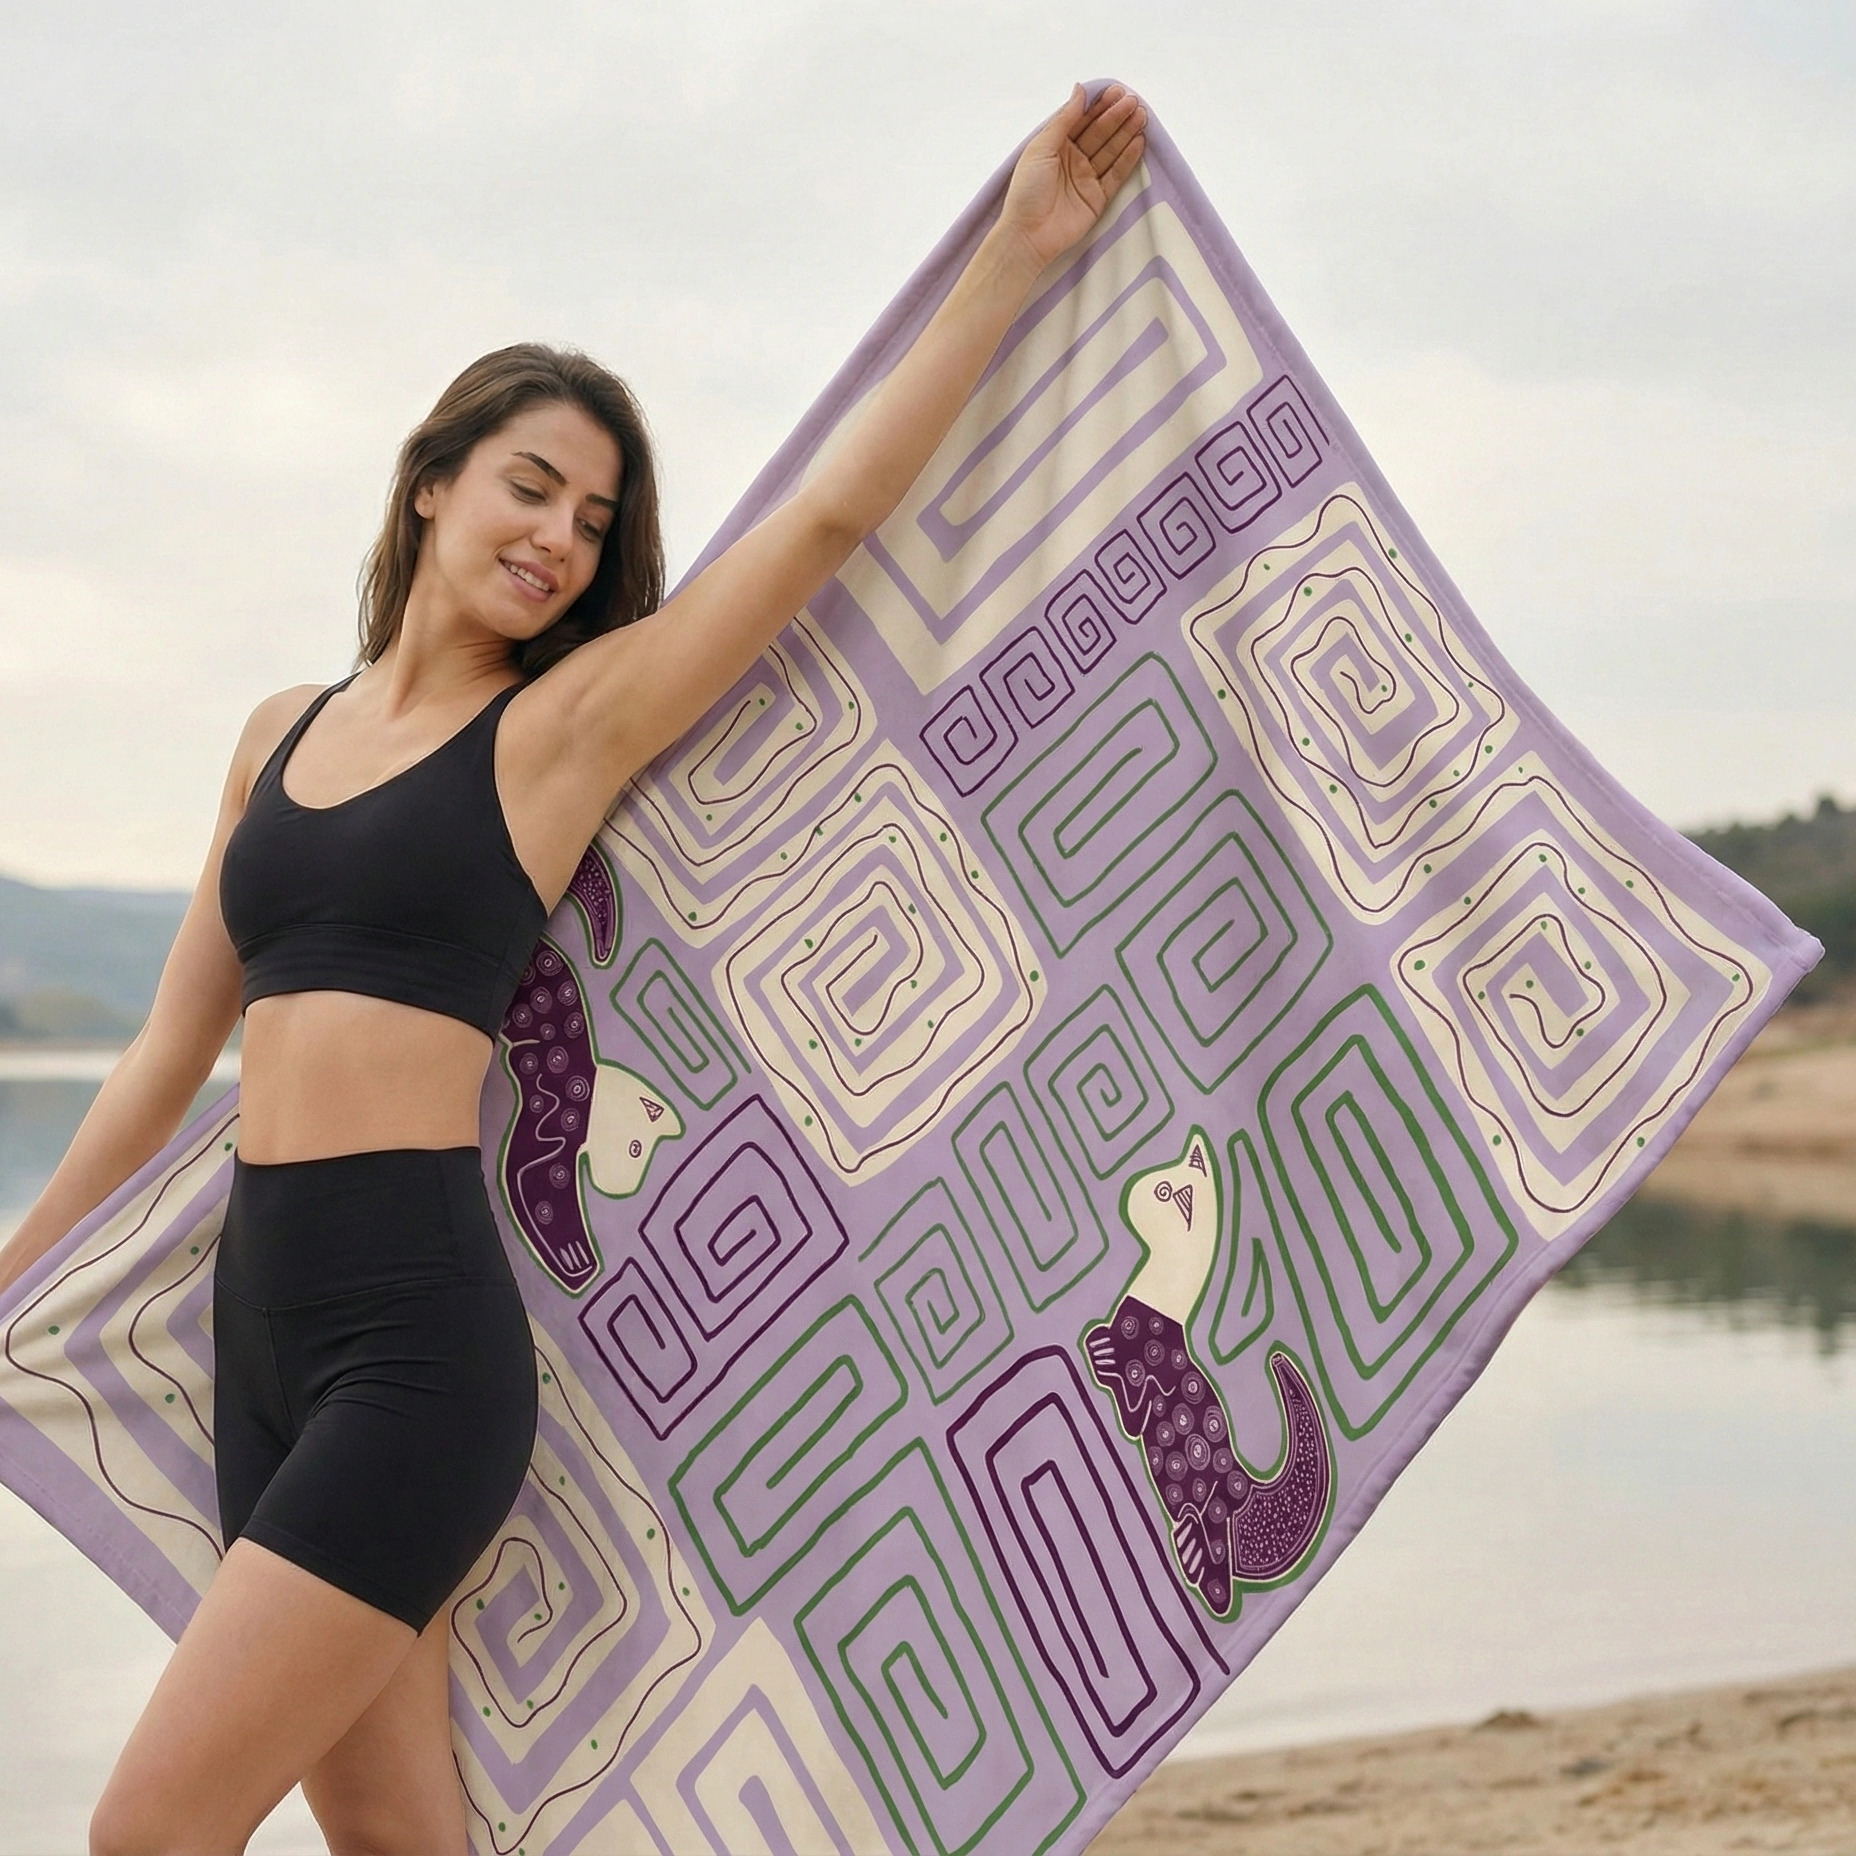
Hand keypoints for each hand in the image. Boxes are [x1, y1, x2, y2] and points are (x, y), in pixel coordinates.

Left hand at [997, 83, 1147, 271]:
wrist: (1028, 234)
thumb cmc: (1027, 190)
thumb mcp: (1041, 147)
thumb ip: (1063, 119)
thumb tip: (1080, 90)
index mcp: (1056, 145)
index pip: (1082, 120)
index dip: (1099, 106)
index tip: (1116, 91)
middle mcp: (1073, 159)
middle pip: (1099, 133)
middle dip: (1116, 117)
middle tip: (1133, 103)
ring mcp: (1086, 179)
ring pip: (1110, 151)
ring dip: (1126, 133)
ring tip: (1141, 116)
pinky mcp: (1097, 198)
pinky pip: (1116, 175)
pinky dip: (1128, 159)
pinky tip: (1139, 142)